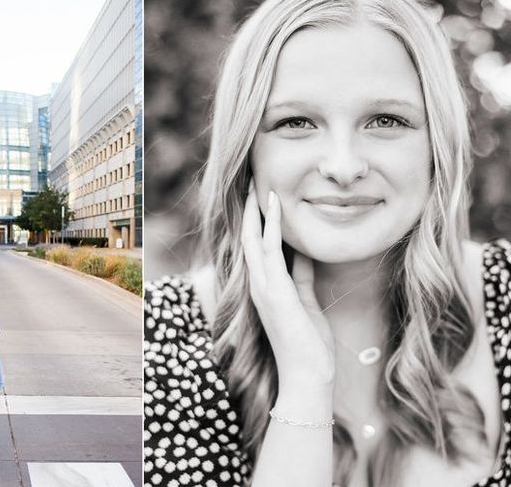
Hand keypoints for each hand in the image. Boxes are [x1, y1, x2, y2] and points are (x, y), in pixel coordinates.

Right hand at [241, 182, 334, 391]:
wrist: (307, 376)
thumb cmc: (308, 342)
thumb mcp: (305, 299)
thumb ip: (301, 274)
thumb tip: (304, 251)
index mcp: (264, 286)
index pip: (256, 245)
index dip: (257, 218)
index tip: (261, 194)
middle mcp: (258, 284)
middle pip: (248, 236)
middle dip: (250, 208)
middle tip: (253, 180)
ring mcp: (263, 287)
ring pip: (254, 238)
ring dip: (257, 209)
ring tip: (260, 183)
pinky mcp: (275, 291)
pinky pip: (271, 250)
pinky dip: (273, 225)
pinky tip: (277, 205)